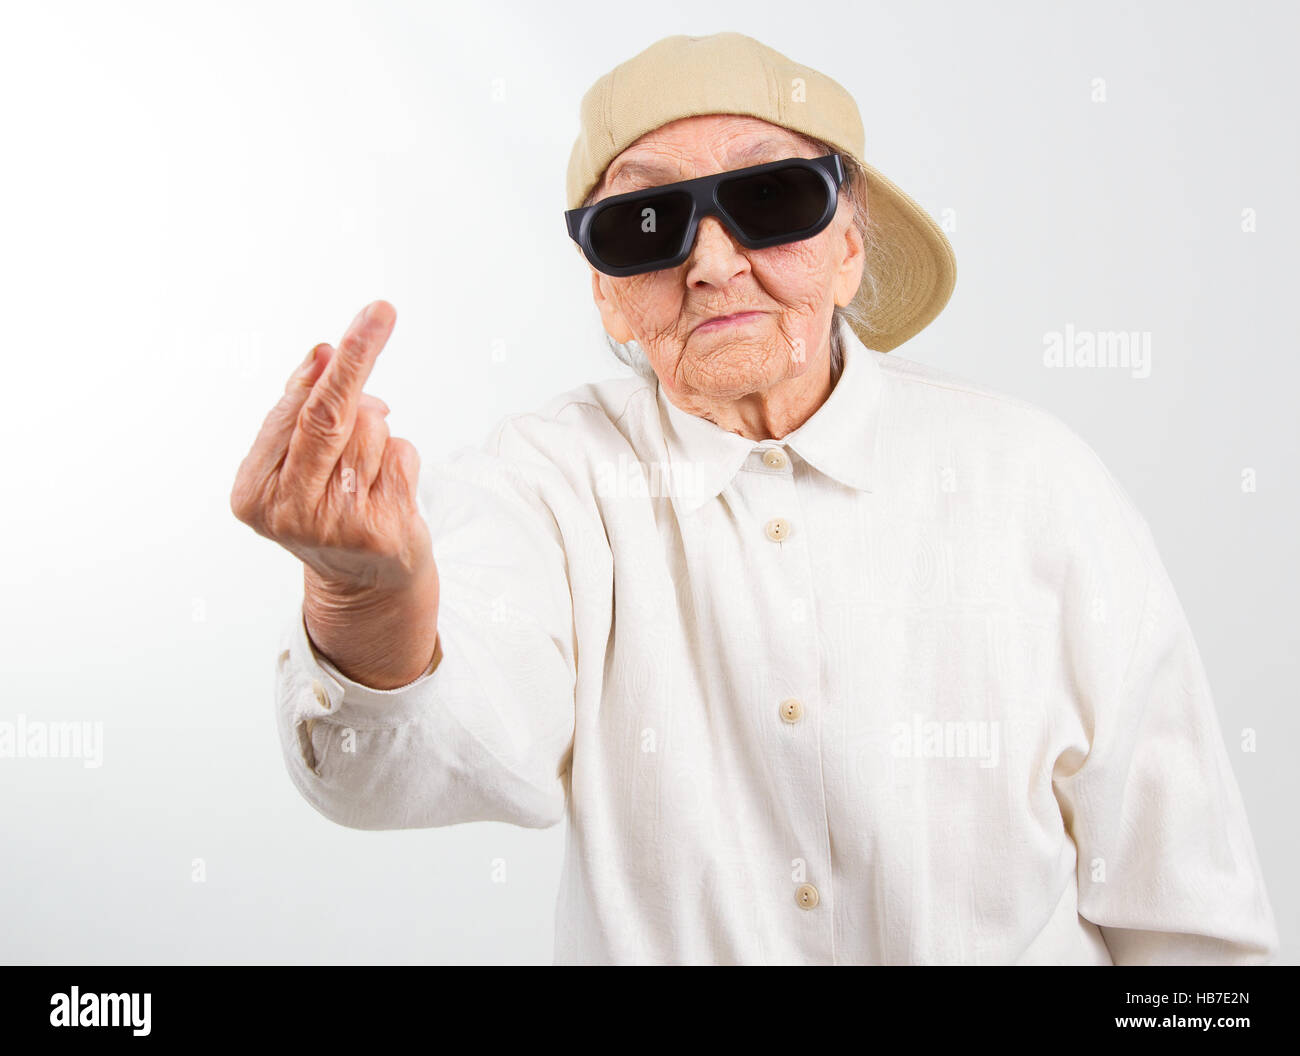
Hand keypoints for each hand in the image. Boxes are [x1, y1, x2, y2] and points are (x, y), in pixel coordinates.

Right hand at [231, 300, 438, 685]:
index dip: (331, 362)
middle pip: (330, 415)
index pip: (295, 411)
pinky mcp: (381, 532)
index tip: (365, 317)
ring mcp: (336, 526)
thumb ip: (304, 412)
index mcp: (252, 493)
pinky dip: (401, 459)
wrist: (364, 585)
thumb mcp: (299, 463)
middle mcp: (288, 512)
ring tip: (365, 474)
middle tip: (380, 311)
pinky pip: (402, 455)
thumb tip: (323, 355)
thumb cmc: (327, 508)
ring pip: (372, 431)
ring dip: (377, 435)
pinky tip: (386, 488)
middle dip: (357, 356)